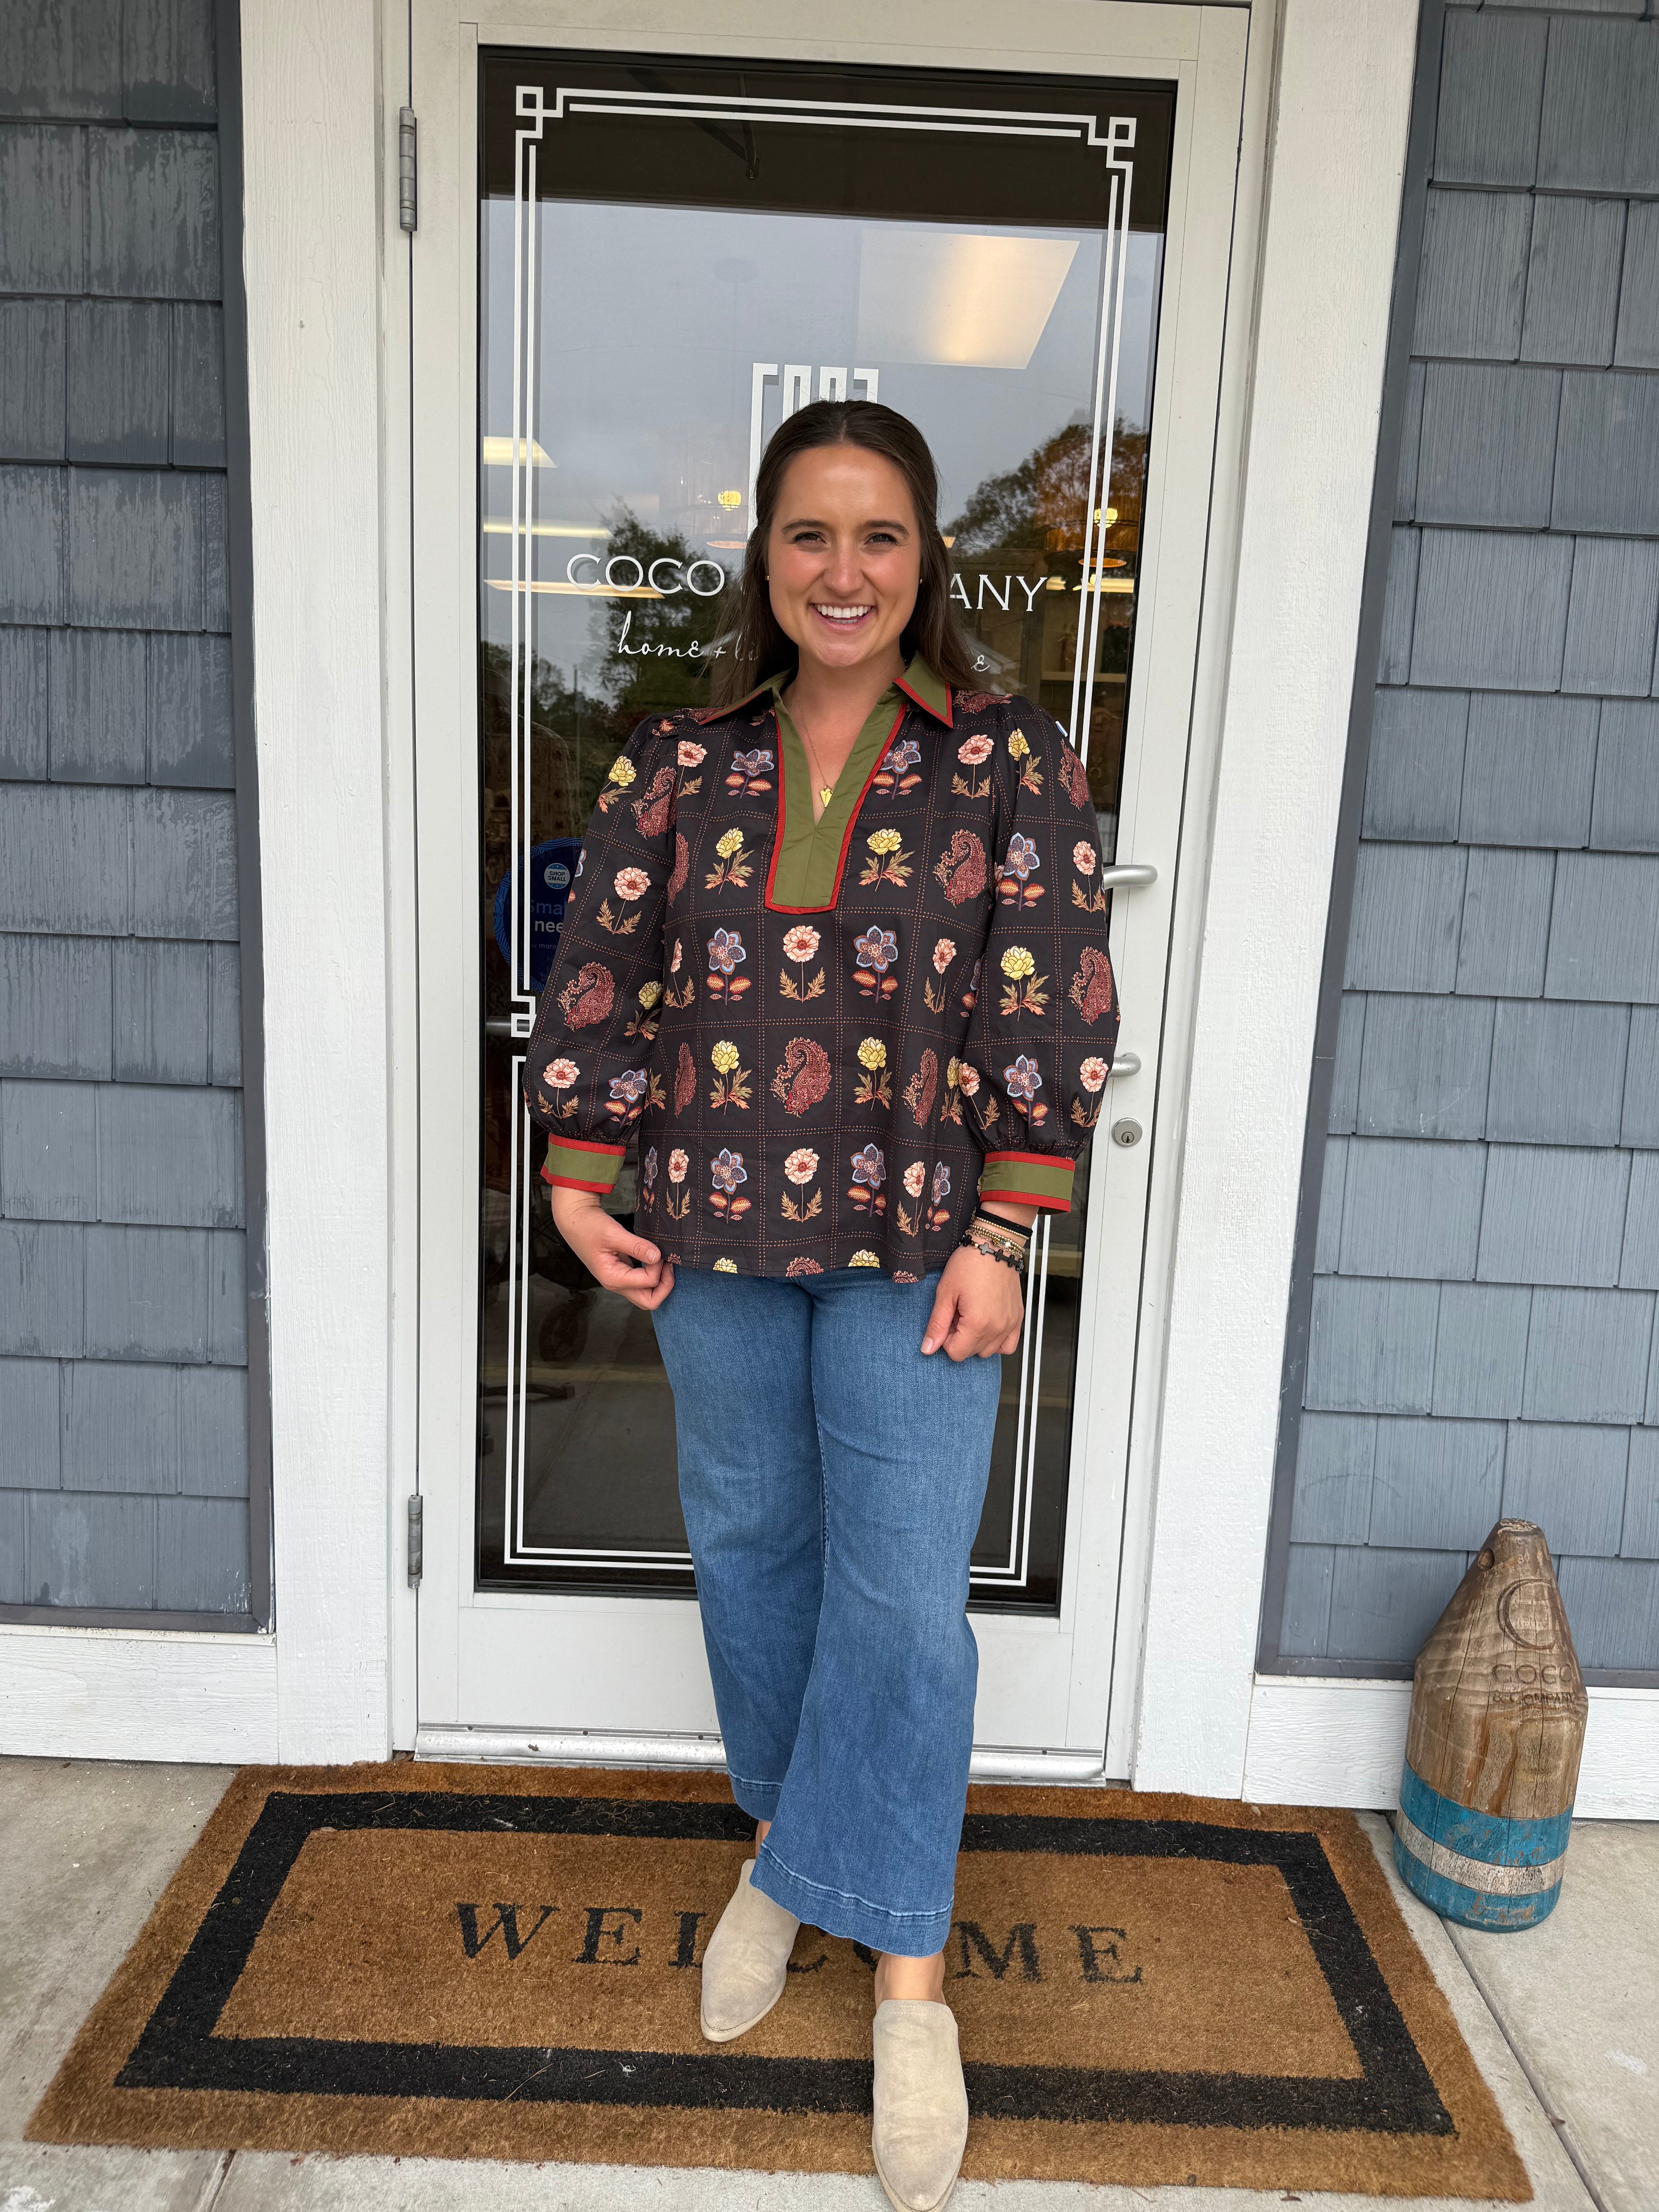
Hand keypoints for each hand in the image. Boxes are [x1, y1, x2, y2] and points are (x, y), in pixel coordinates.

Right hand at [548, 1187, 674, 1312]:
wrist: (575, 1220)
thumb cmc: (589, 1226)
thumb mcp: (613, 1234)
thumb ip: (636, 1246)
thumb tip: (657, 1256)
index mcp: (612, 1278)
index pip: (647, 1283)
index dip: (658, 1267)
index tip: (657, 1250)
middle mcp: (616, 1284)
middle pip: (649, 1301)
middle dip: (665, 1286)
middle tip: (669, 1265)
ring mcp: (618, 1280)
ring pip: (646, 1294)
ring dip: (660, 1281)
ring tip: (665, 1262)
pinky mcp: (621, 1272)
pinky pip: (641, 1282)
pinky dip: (652, 1275)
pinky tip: (655, 1260)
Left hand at [921, 1244, 1023, 1359]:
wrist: (995, 1246)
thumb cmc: (968, 1264)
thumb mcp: (946, 1293)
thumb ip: (937, 1324)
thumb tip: (927, 1350)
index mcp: (978, 1324)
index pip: (956, 1353)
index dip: (946, 1339)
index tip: (948, 1319)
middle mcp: (997, 1329)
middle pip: (971, 1353)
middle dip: (960, 1338)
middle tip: (958, 1313)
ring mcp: (1011, 1324)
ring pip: (988, 1351)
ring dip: (977, 1340)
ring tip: (972, 1316)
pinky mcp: (1018, 1318)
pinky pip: (1008, 1345)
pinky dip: (996, 1341)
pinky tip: (988, 1326)